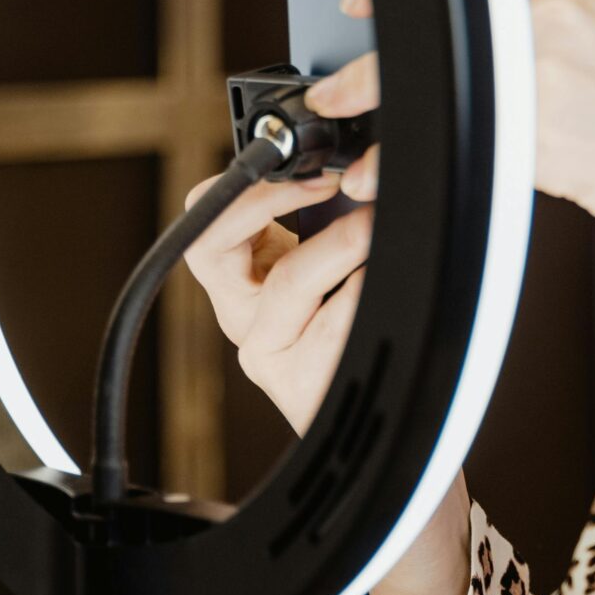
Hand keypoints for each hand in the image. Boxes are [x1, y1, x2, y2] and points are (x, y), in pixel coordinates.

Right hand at [181, 0, 379, 436]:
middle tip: (335, 182)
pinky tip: (391, 281)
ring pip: (289, 281)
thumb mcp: (333, 267)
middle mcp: (244, 317)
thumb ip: (327, 217)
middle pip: (216, 244)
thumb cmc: (363, 340)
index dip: (241, 187)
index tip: (299, 163)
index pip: (203, 219)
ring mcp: (269, 353)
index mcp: (242, 280)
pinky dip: (369, 292)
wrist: (384, 437)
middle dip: (275, 203)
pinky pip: (336, 324)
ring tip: (379, 226)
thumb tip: (359, 158)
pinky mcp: (302, 387)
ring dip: (342, 244)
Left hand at [308, 0, 594, 391]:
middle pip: (444, 26)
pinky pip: (460, 141)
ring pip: (443, 85)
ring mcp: (560, 67)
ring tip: (351, 152)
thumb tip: (484, 63)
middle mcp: (570, 12)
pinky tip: (394, 182)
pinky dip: (415, 164)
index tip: (362, 7)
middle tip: (338, 92)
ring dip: (383, 120)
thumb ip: (557, 41)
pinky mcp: (554, 131)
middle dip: (376, 64)